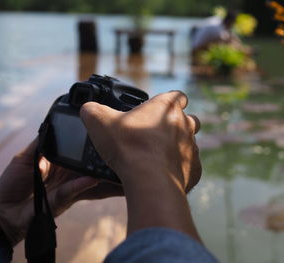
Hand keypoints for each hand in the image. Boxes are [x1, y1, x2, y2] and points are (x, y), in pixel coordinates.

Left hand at [0, 139, 122, 245]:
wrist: (3, 211)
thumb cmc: (11, 183)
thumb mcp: (25, 157)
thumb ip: (41, 142)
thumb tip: (53, 123)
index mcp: (60, 162)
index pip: (79, 151)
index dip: (91, 144)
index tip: (105, 135)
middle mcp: (68, 174)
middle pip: (89, 165)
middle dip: (104, 161)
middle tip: (119, 153)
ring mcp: (69, 187)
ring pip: (90, 179)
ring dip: (103, 175)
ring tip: (117, 168)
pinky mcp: (64, 199)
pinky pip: (75, 189)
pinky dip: (84, 184)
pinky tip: (94, 178)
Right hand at [80, 91, 200, 192]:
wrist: (149, 180)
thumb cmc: (128, 147)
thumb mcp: (100, 122)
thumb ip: (93, 110)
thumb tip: (89, 109)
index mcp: (167, 107)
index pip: (177, 96)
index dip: (169, 101)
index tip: (159, 109)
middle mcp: (186, 124)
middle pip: (187, 119)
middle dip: (176, 125)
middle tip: (156, 135)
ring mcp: (192, 147)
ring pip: (188, 143)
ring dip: (176, 147)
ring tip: (157, 156)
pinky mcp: (195, 169)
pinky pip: (188, 166)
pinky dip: (178, 168)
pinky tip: (163, 174)